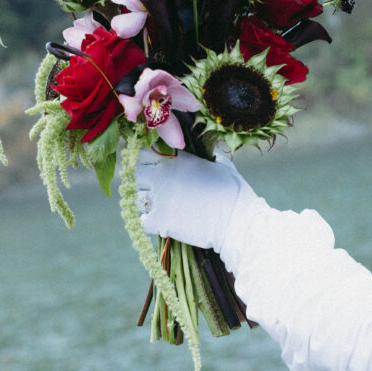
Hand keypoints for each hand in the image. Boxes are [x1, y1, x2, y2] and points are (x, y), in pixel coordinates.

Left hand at [136, 149, 266, 264]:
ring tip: (157, 205)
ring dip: (142, 200)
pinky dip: (148, 221)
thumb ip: (211, 154)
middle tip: (151, 187)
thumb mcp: (223, 165)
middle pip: (134, 172)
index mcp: (175, 158)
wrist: (237, 222)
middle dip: (139, 179)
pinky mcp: (159, 221)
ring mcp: (158, 198)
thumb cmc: (234, 192)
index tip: (151, 165)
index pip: (143, 151)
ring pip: (134, 196)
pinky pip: (142, 220)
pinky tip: (159, 221)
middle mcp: (162, 175)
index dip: (144, 158)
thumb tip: (212, 148)